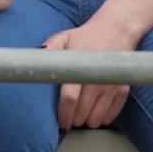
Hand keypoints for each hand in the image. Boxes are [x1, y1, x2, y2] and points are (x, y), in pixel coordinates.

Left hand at [43, 14, 140, 129]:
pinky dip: (101, 118)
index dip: (63, 114)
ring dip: (86, 120)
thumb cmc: (86, 37)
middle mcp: (98, 80)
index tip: (60, 121)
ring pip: (96, 119)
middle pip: (82, 113)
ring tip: (80, 112)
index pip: (70, 99)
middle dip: (72, 119)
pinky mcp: (122, 90)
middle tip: (68, 115)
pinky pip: (111, 116)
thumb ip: (48, 50)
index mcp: (81, 68)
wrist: (116, 30)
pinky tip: (93, 109)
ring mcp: (112, 86)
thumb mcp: (64, 38)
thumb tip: (30, 61)